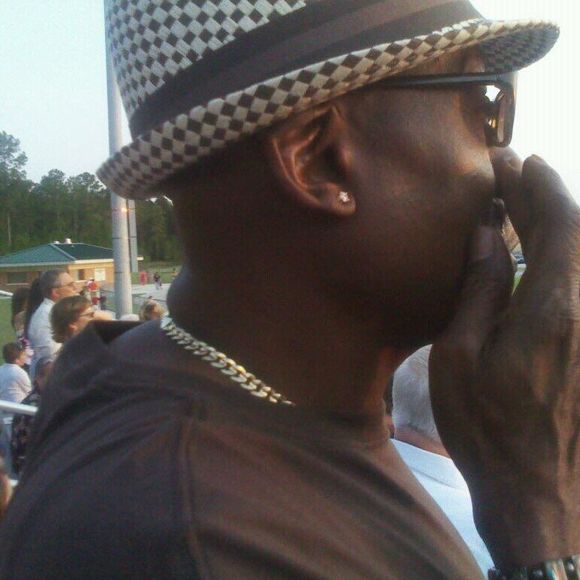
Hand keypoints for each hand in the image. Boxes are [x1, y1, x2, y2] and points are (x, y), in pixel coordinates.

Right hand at [429, 152, 579, 568]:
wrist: (538, 490)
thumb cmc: (484, 425)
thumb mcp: (459, 356)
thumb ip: (478, 290)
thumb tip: (486, 234)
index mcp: (551, 308)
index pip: (556, 224)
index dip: (536, 185)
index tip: (512, 159)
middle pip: (573, 234)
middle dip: (544, 195)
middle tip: (514, 171)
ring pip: (579, 257)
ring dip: (555, 223)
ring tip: (523, 204)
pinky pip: (577, 282)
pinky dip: (560, 255)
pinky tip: (539, 251)